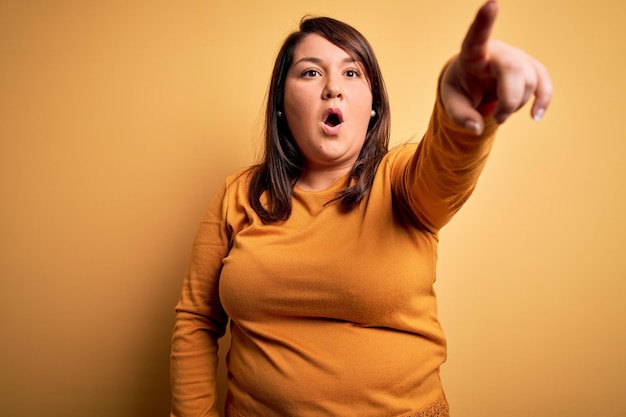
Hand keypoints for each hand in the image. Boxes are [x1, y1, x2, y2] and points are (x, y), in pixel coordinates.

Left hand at [440, 1, 552, 134]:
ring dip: (515, 106)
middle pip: (513, 69)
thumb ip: (460, 116)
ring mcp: (517, 57)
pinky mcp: (531, 68)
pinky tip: (536, 116)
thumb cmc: (461, 86)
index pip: (476, 37)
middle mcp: (497, 51)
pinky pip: (543, 83)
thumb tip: (477, 129)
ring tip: (500, 114)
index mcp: (472, 54)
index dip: (484, 22)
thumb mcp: (452, 101)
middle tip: (498, 119)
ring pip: (528, 82)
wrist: (474, 81)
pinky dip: (542, 100)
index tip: (492, 4)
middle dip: (509, 100)